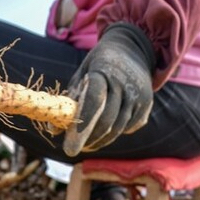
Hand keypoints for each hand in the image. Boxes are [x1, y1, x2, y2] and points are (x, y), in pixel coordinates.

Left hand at [63, 23, 155, 156]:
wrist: (132, 49)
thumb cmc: (98, 66)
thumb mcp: (81, 75)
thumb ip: (68, 101)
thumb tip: (53, 130)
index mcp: (103, 71)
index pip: (94, 101)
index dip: (81, 127)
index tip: (69, 149)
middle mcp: (124, 82)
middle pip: (106, 120)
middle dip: (88, 139)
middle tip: (73, 149)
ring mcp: (138, 94)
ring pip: (118, 128)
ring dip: (100, 141)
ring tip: (87, 145)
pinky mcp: (147, 103)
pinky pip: (130, 127)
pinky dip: (116, 133)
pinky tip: (106, 132)